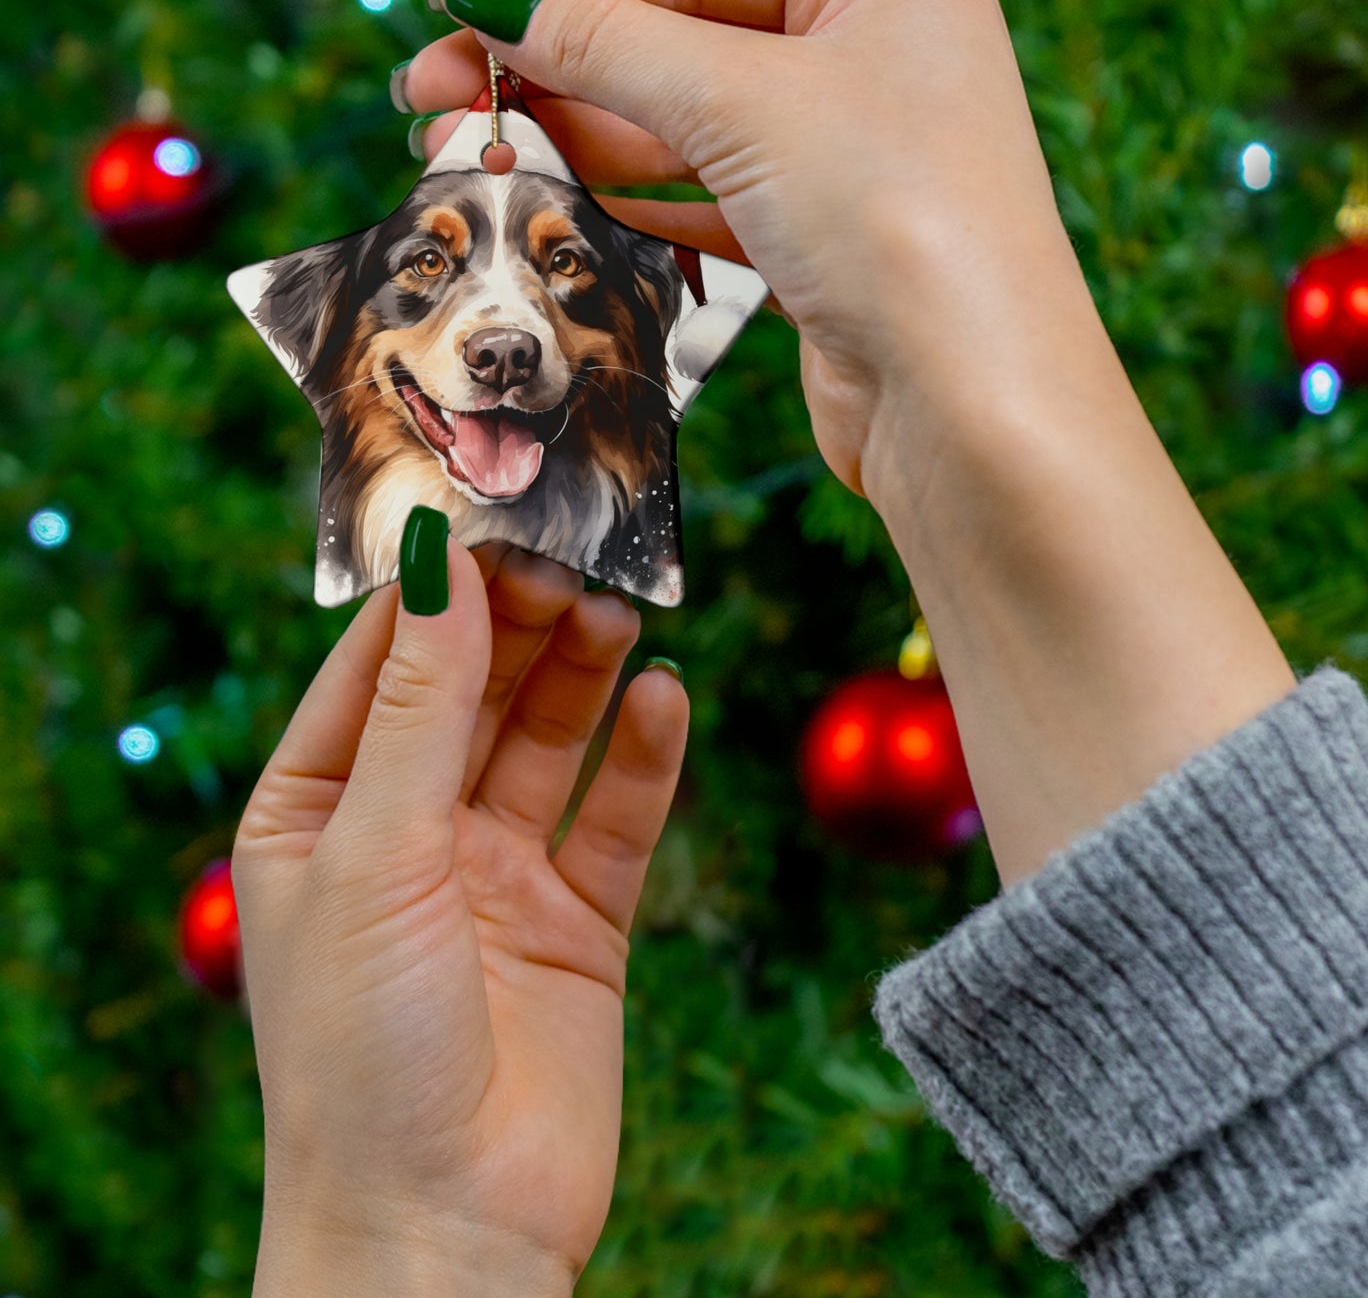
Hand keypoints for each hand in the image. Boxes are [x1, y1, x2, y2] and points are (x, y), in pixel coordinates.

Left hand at [233, 543, 687, 1294]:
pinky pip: (616, 818)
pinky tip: (666, 700)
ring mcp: (497, 876)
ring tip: (620, 614)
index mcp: (318, 813)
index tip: (490, 522)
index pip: (378, 668)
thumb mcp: (372, 854)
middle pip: (472, 693)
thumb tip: (438, 566)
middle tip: (572, 564)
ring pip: (548, 741)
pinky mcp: (578, 921)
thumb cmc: (361, 1052)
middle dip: (518, 626)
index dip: (433, 594)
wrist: (445, 1231)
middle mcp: (407, 833)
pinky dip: (644, 758)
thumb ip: (416, 708)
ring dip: (583, 675)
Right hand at [402, 0, 1094, 500]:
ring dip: (578, 134)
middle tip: (430, 87)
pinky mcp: (823, 241)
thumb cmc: (897, 220)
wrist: (971, 407)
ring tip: (470, 143)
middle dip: (554, 61)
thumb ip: (608, 42)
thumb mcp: (743, 101)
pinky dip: (630, 198)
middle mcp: (871, 53)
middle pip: (677, 36)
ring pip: (684, 124)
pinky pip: (706, 199)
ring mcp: (848, 152)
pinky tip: (556, 194)